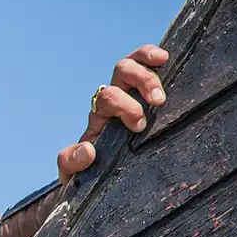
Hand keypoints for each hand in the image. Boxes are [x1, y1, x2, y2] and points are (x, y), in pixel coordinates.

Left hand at [66, 44, 168, 175]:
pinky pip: (148, 69)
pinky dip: (152, 56)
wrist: (97, 179)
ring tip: (164, 88)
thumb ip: (71, 162)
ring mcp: (131, 96)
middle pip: (122, 71)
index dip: (125, 105)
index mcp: (100, 117)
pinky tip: (165, 58)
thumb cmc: (88, 173)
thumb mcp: (73, 172)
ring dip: (149, 71)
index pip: (108, 97)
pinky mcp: (147, 98)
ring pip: (133, 64)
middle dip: (142, 80)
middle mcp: (114, 101)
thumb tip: (88, 150)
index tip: (138, 126)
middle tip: (158, 101)